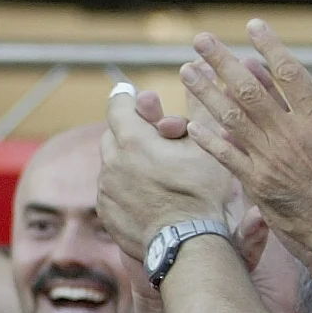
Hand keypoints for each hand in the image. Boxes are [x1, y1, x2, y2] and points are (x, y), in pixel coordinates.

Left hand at [94, 85, 231, 258]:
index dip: (131, 100)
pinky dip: (124, 186)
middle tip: (155, 139)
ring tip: (155, 171)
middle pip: (114, 134)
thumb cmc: (202, 192)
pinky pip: (110, 190)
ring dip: (128, 161)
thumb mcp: (206, 144)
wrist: (188, 245)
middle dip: (132, 132)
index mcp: (132, 139)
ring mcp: (105, 189)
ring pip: (111, 163)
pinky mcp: (105, 212)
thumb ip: (199, 104)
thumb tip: (200, 67)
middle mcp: (111, 162)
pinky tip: (148, 194)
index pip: (118, 104)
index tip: (143, 101)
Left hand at [180, 22, 311, 255]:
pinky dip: (209, 139)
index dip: (269, 47)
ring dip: (207, 92)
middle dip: (223, 62)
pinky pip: (227, 156)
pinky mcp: (256, 183)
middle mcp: (288, 134)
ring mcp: (269, 158)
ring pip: (231, 117)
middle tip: (202, 40)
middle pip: (249, 89)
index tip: (254, 27)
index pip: (289, 73)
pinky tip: (190, 123)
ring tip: (188, 71)